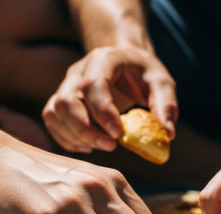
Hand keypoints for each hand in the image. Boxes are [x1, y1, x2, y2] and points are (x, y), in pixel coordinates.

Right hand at [42, 46, 177, 153]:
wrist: (124, 64)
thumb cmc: (143, 74)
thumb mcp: (161, 82)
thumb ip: (166, 104)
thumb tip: (168, 133)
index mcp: (104, 60)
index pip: (93, 84)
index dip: (102, 111)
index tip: (117, 134)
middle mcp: (79, 72)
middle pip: (66, 101)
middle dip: (86, 130)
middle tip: (111, 146)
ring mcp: (66, 86)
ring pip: (55, 112)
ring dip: (75, 136)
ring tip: (100, 146)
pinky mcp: (62, 102)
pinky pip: (52, 121)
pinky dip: (66, 138)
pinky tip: (88, 146)